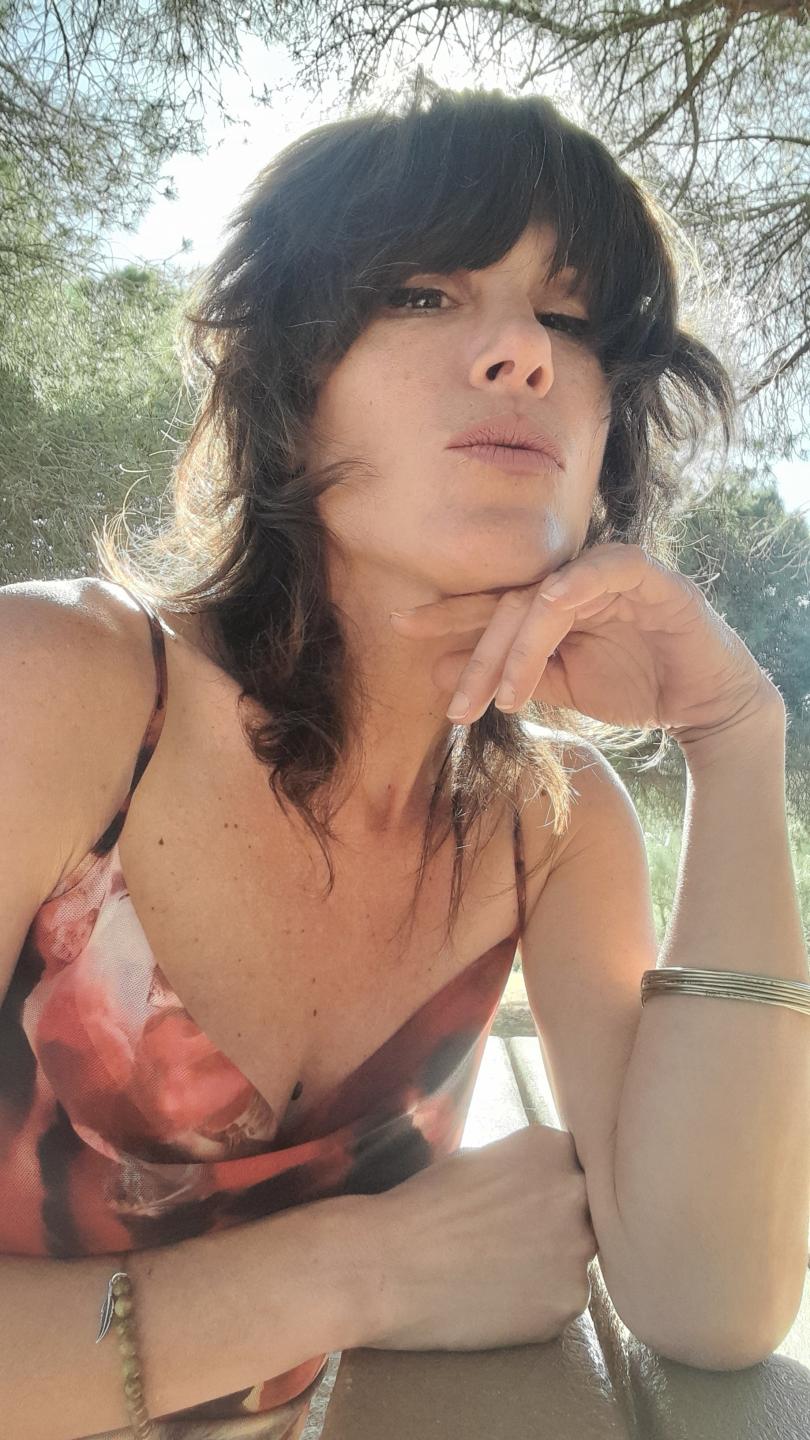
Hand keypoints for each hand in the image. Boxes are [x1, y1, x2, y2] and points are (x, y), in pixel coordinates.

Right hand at [362, 1125, 596, 1351]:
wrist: (386, 1265)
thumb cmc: (420, 1206)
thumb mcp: (479, 1159)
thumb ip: (526, 1168)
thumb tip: (545, 1187)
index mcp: (554, 1147)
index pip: (576, 1168)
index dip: (548, 1190)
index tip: (524, 1205)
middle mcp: (576, 1192)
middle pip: (584, 1212)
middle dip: (555, 1226)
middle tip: (509, 1241)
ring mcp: (578, 1250)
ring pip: (574, 1260)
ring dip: (548, 1266)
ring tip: (497, 1272)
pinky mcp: (567, 1302)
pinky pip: (561, 1301)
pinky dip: (536, 1304)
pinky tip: (496, 1299)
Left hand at [391, 542, 782, 746]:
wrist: (706, 705)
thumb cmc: (636, 686)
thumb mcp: (559, 685)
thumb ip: (508, 674)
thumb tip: (434, 672)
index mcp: (552, 598)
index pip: (492, 603)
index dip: (449, 615)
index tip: (403, 630)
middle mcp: (575, 577)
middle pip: (509, 603)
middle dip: (476, 653)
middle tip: (451, 701)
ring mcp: (611, 571)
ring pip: (545, 596)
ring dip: (517, 649)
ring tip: (501, 700)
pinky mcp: (650, 576)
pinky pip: (604, 569)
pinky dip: (573, 587)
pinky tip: (548, 611)